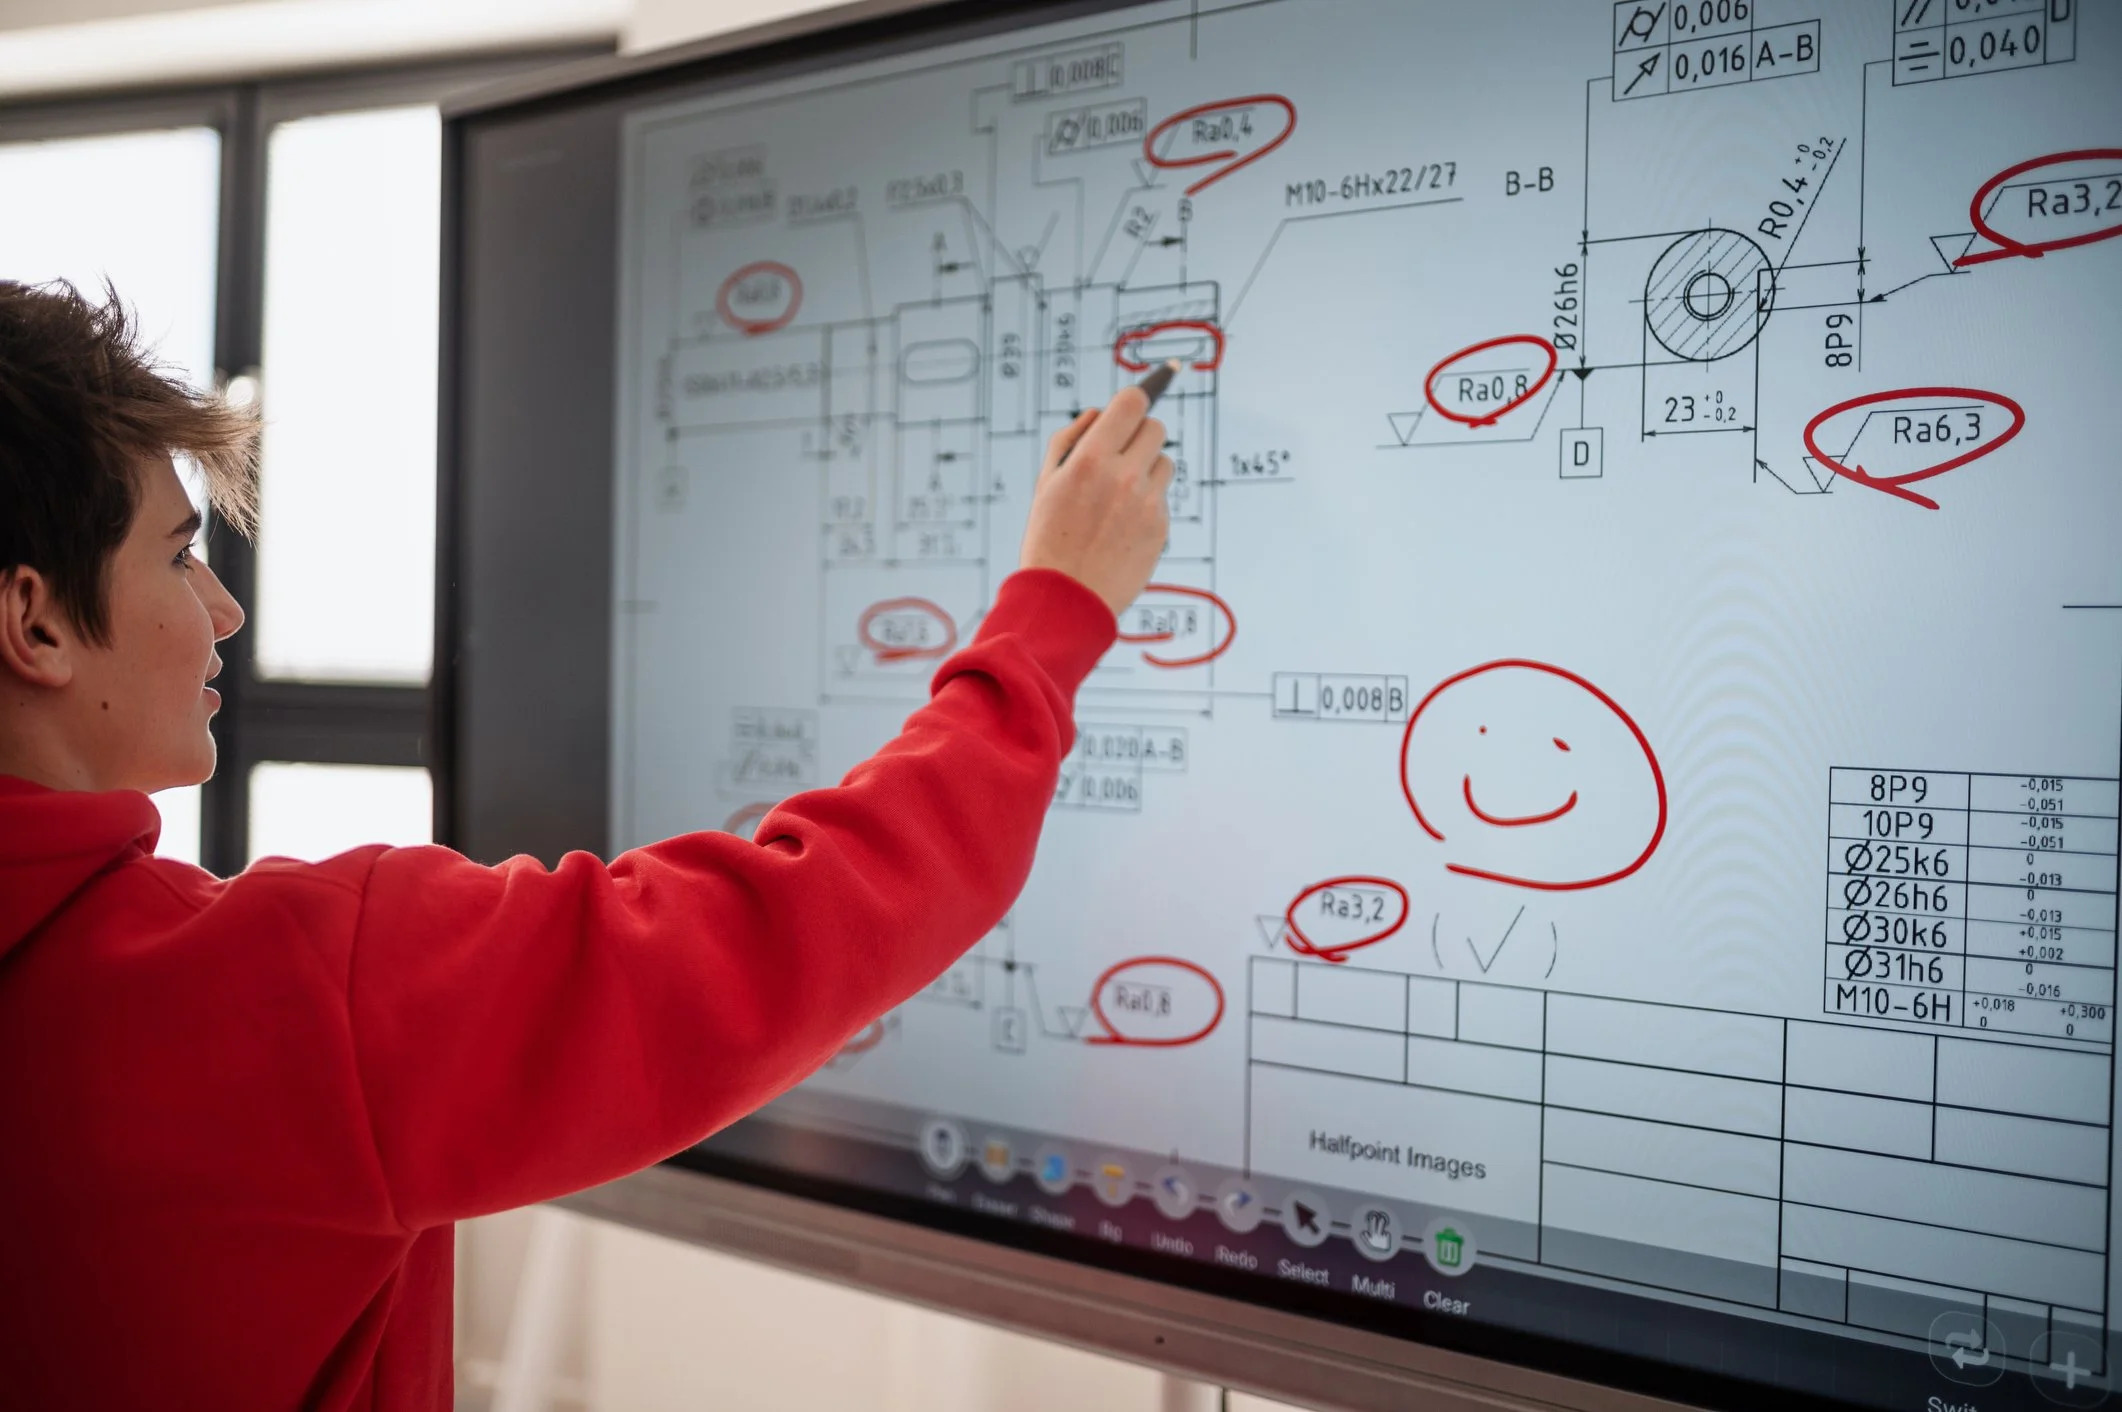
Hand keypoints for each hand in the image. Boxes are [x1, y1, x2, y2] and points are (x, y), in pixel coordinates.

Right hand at [1018, 385, 1173, 615]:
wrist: (1065, 600)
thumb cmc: (1048, 538)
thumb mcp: (1045, 483)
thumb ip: (1071, 439)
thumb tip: (1101, 413)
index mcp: (1091, 460)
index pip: (1133, 403)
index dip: (1145, 390)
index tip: (1159, 379)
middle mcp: (1124, 477)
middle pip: (1156, 427)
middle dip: (1140, 433)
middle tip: (1121, 453)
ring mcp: (1147, 504)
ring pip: (1164, 461)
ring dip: (1147, 468)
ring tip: (1117, 498)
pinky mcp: (1162, 528)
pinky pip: (1162, 497)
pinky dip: (1147, 502)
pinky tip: (1121, 526)